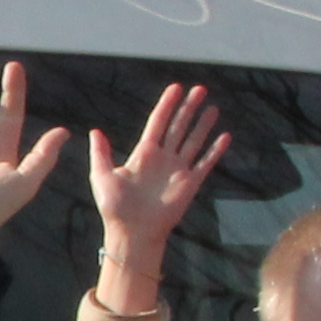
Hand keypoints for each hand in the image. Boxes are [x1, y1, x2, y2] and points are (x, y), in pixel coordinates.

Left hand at [85, 82, 226, 315]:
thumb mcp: (102, 176)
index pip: (158, 122)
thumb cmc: (115, 208)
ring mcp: (178, 170)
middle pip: (178, 126)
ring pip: (193, 141)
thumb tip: (95, 131)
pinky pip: (205, 163)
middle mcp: (163, 158)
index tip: (176, 88)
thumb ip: (101, 153)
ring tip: (212, 107)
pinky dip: (215, 150)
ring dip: (203, 124)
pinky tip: (225, 136)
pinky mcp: (190, 184)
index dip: (167, 105)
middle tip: (200, 89)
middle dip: (189, 108)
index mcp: (143, 153)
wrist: (132, 232)